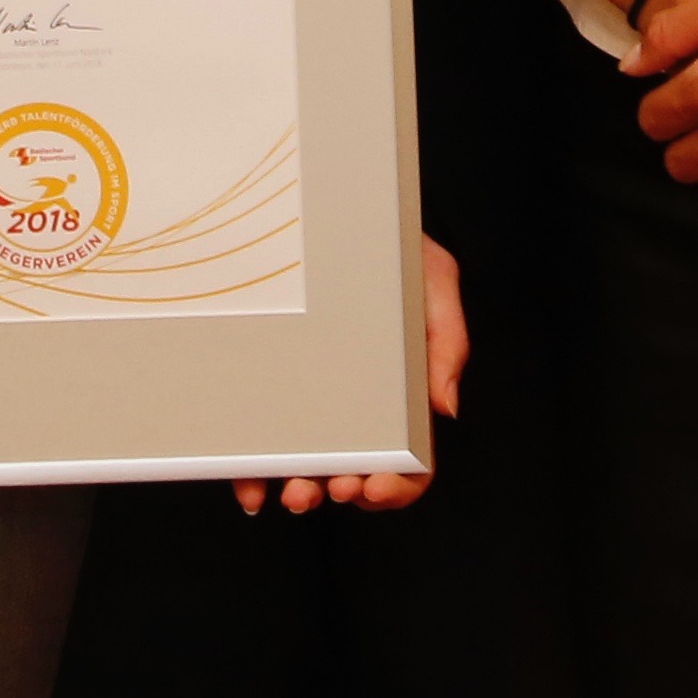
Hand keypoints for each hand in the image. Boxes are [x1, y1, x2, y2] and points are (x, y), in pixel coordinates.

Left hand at [234, 230, 464, 516]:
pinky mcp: (271, 380)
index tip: (375, 488)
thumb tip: (446, 408)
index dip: (400, 484)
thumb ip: (448, 340)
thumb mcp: (432, 279)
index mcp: (403, 390)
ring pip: (308, 461)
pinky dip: (255, 469)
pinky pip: (261, 434)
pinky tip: (249, 482)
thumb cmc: (394, 244)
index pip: (412, 456)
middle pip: (357, 467)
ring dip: (298, 488)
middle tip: (322, 491)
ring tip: (287, 492)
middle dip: (340, 490)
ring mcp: (312, 394)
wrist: (341, 205)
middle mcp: (357, 400)